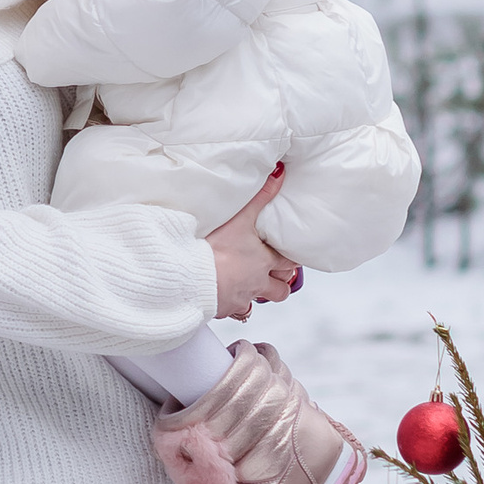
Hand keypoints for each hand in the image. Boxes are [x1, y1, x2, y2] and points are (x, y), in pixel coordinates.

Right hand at [205, 172, 299, 319]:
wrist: (190, 278)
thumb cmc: (216, 249)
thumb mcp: (241, 218)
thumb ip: (261, 195)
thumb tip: (280, 172)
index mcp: (264, 262)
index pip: (289, 263)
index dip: (293, 261)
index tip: (293, 258)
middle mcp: (256, 283)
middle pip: (280, 290)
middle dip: (280, 283)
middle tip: (275, 275)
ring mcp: (240, 298)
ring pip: (257, 304)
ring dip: (257, 296)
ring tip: (250, 288)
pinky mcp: (222, 309)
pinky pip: (232, 311)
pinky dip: (230, 305)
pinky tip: (222, 297)